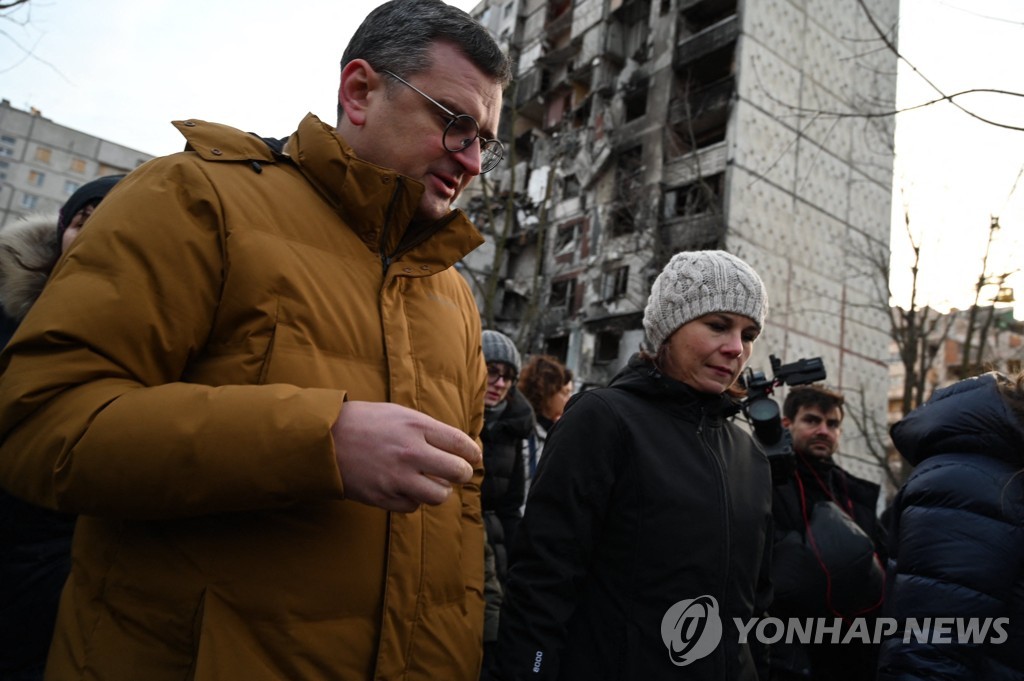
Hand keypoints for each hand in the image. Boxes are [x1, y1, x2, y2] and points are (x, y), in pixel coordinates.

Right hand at [331, 401, 481, 512]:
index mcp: (416, 426)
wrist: (322, 439)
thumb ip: (428, 429)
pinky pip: (413, 506)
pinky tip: (407, 488)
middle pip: (458, 472)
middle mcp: (410, 452)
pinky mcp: (382, 497)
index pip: (461, 444)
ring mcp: (396, 477)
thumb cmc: (364, 422)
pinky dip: (414, 500)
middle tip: (457, 472)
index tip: (473, 457)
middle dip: (462, 473)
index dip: (473, 453)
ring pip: (439, 495)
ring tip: (433, 483)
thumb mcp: (398, 413)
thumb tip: (458, 446)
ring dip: (440, 490)